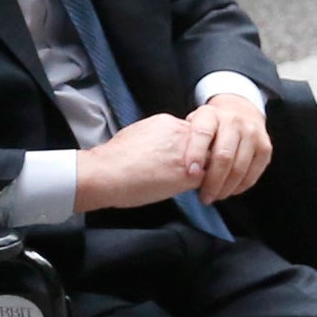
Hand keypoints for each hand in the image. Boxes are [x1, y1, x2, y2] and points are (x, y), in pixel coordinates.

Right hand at [74, 113, 206, 212]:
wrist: (106, 172)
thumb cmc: (113, 158)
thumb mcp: (136, 133)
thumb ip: (156, 137)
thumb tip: (159, 147)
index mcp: (168, 122)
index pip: (193, 133)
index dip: (191, 148)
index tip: (183, 160)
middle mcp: (181, 134)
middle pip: (207, 144)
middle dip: (202, 159)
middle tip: (195, 173)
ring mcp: (187, 153)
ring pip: (210, 161)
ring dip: (205, 174)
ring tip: (193, 185)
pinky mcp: (188, 174)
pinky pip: (208, 180)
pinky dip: (204, 188)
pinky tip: (191, 194)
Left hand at [186, 95, 271, 203]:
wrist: (240, 111)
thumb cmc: (210, 125)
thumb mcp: (193, 124)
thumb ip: (186, 142)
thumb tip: (175, 168)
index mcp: (210, 114)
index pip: (203, 134)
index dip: (196, 154)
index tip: (190, 173)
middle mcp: (233, 121)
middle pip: (223, 156)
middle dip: (212, 181)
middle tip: (204, 197)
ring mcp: (252, 133)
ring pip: (239, 167)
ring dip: (226, 188)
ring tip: (215, 196)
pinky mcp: (265, 146)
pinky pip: (253, 173)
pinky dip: (241, 186)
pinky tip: (230, 191)